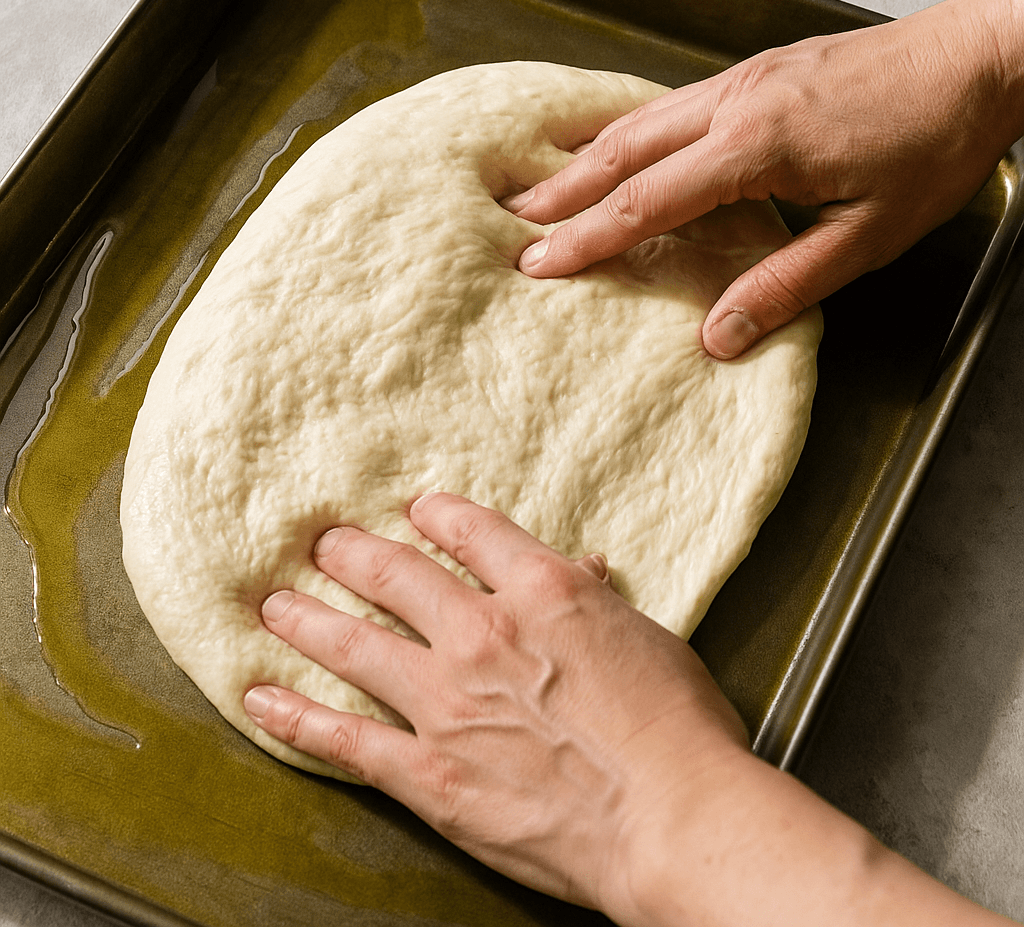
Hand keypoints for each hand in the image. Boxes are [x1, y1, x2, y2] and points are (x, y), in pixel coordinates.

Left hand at [243, 492, 748, 919]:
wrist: (674, 819)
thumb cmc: (679, 729)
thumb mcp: (649, 638)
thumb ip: (598, 602)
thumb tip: (585, 570)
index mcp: (542, 590)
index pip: (469, 530)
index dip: (435, 514)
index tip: (415, 511)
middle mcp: (481, 631)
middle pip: (395, 574)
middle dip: (350, 553)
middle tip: (322, 543)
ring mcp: (447, 701)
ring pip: (353, 643)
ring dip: (305, 618)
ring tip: (273, 604)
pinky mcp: (430, 772)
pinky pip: (345, 738)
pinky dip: (296, 717)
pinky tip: (261, 700)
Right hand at [505, 0, 1023, 358]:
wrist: (982, 54)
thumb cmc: (934, 143)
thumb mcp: (869, 235)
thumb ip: (788, 285)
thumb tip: (718, 335)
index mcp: (758, 148)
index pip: (648, 202)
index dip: (587, 237)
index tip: (540, 263)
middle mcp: (737, 104)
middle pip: (624, 151)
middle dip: (562, 191)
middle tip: (513, 222)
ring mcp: (743, 80)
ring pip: (639, 120)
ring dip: (584, 157)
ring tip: (541, 186)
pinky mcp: (756, 72)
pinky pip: (668, 102)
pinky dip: (625, 130)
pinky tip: (611, 146)